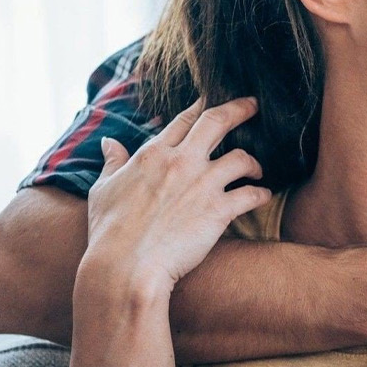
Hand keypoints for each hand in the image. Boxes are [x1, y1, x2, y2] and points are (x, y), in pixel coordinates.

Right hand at [83, 98, 271, 288]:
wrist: (126, 266)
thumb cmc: (109, 232)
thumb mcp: (103, 190)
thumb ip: (112, 163)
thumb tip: (108, 143)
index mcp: (153, 153)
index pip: (183, 119)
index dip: (201, 105)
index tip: (212, 99)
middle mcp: (181, 162)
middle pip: (217, 121)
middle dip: (240, 108)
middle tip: (254, 104)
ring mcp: (202, 184)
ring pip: (241, 157)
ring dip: (254, 161)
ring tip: (258, 169)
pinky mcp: (218, 211)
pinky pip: (250, 194)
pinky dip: (261, 194)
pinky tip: (263, 196)